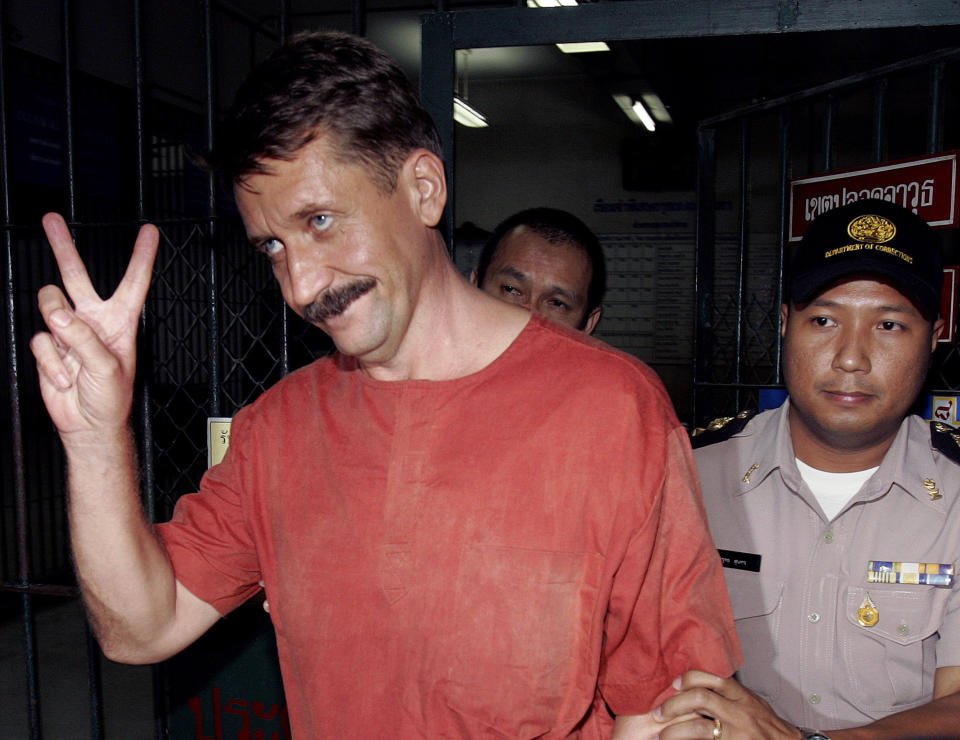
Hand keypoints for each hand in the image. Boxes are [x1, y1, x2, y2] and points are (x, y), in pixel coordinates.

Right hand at [30, 213, 157, 440]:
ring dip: (57, 329)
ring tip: (70, 356)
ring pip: (49, 304)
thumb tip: (58, 314)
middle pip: (76, 275)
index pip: (134, 282)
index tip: (150, 232)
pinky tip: (64, 376)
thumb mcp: (108, 367)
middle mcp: (94, 320)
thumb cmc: (111, 397)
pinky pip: (40, 340)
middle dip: (62, 246)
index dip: (142, 256)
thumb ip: (84, 338)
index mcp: (121, 321)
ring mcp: (69, 331)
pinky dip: (51, 362)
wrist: (88, 424)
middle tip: (51, 219)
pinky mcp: (49, 346)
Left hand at [654, 671, 799, 739]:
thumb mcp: (751, 704)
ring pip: (698, 728)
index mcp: (743, 697)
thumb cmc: (768, 728)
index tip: (673, 684)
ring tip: (661, 736)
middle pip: (700, 699)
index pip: (712, 678)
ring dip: (674, 731)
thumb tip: (697, 688)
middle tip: (657, 713)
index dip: (689, 678)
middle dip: (673, 705)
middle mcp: (740, 713)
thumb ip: (728, 695)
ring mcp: (737, 733)